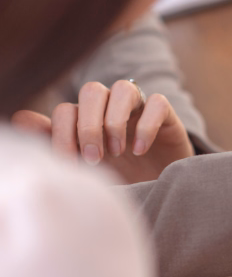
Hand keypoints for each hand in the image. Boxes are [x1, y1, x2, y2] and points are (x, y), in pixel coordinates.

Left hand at [11, 80, 193, 183]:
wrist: (160, 187)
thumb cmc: (120, 177)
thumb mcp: (84, 166)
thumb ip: (54, 141)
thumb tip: (20, 118)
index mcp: (87, 118)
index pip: (66, 110)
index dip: (64, 135)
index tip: (72, 165)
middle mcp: (110, 108)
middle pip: (91, 91)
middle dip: (88, 127)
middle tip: (94, 159)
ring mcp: (139, 109)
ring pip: (123, 89)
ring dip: (115, 121)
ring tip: (118, 151)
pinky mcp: (166, 115)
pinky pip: (156, 102)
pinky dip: (146, 125)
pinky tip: (141, 150)